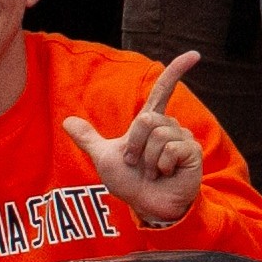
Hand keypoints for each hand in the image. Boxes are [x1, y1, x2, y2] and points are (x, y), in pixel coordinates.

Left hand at [62, 50, 206, 226]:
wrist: (146, 206)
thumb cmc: (131, 183)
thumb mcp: (104, 159)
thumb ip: (88, 139)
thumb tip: (67, 121)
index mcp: (152, 124)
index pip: (164, 91)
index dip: (177, 71)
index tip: (194, 55)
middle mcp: (170, 128)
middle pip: (147, 120)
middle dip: (134, 145)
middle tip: (136, 164)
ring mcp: (183, 139)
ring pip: (157, 136)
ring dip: (146, 160)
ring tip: (152, 172)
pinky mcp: (192, 153)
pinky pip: (170, 150)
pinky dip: (160, 166)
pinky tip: (165, 175)